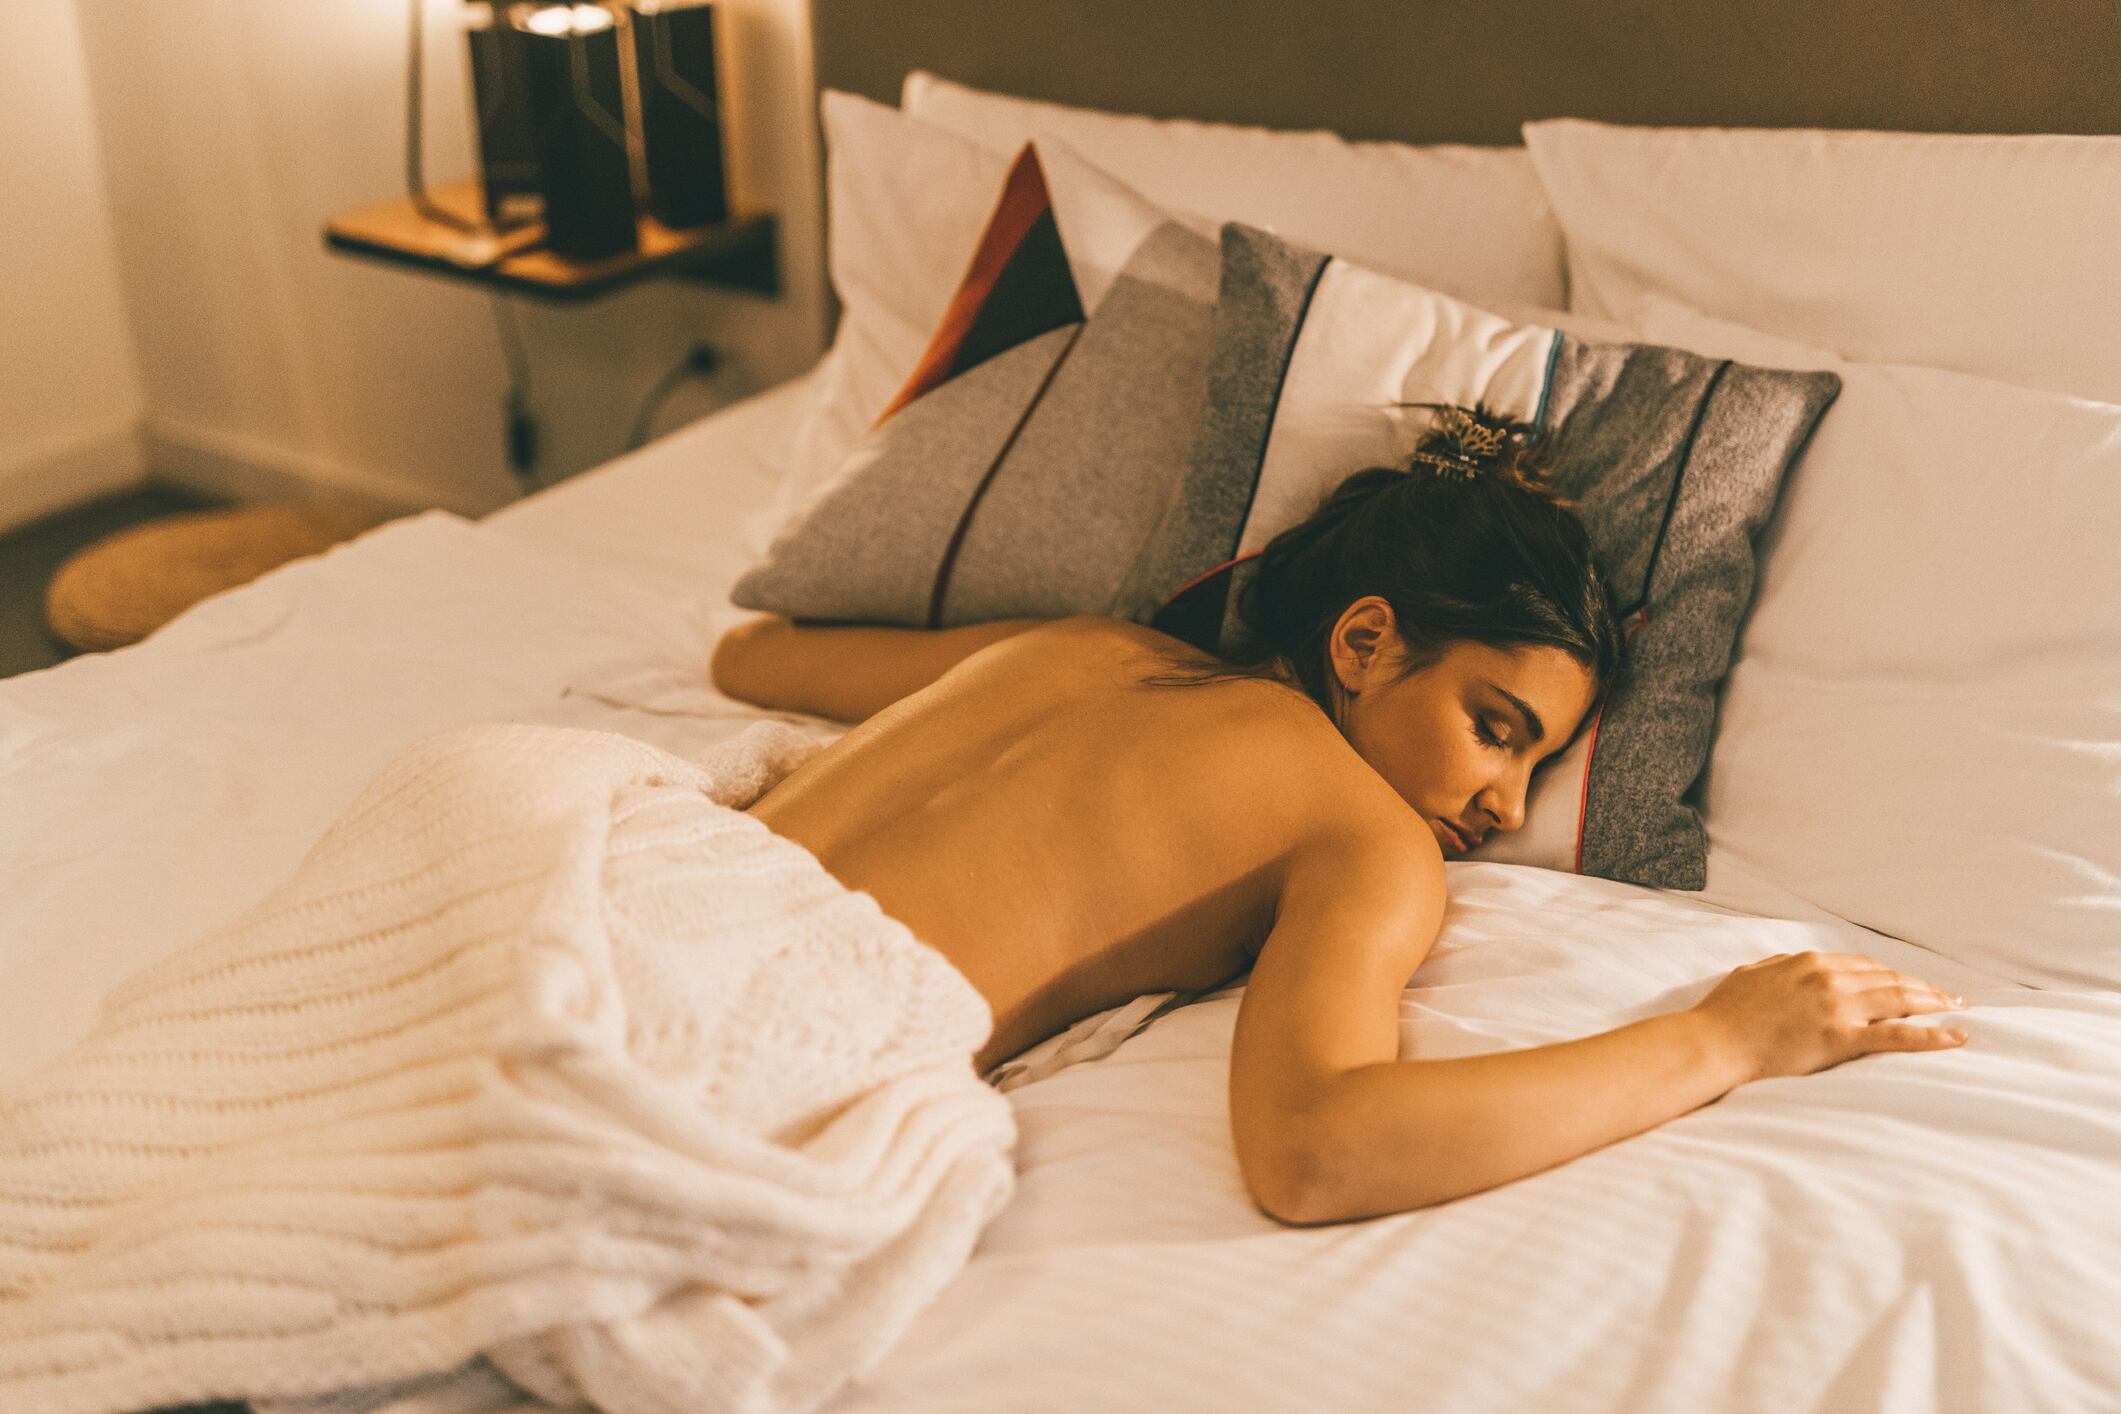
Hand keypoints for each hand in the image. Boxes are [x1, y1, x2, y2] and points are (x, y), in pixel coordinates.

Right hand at [1692, 950, 1968, 1082]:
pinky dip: (1931, 1035)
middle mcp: (1828, 977)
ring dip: (1934, 1004)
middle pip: (1889, 979)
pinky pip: (1896, 1035)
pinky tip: (1955, 1037)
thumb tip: (1792, 965)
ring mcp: (1836, 1005)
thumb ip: (1777, 968)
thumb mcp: (1751, 975)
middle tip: (1950, 997)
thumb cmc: (1724, 1013)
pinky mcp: (1840, 1036)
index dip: (1892, 975)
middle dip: (1923, 987)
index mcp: (1808, 961)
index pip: (1864, 965)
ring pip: (1899, 1000)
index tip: (1909, 984)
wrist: (1713, 1042)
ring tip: (1957, 1010)